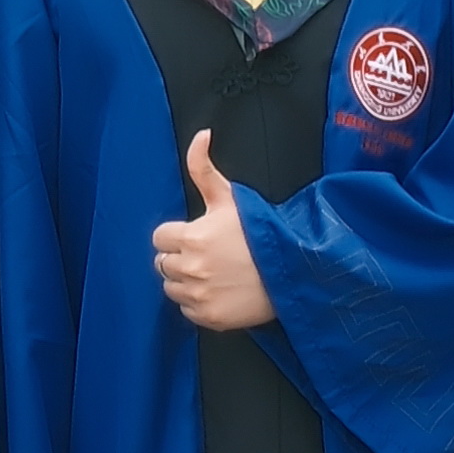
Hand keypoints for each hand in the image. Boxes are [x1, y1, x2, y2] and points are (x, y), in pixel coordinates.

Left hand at [151, 128, 278, 332]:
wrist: (293, 269)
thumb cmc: (261, 231)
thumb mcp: (230, 197)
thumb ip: (203, 168)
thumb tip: (201, 135)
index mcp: (190, 237)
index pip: (160, 238)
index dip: (177, 236)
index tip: (196, 237)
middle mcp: (190, 268)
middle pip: (163, 263)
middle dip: (180, 258)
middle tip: (208, 256)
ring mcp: (199, 295)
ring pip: (172, 288)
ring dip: (186, 282)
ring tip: (215, 274)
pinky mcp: (210, 317)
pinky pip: (188, 311)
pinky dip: (200, 304)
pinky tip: (220, 292)